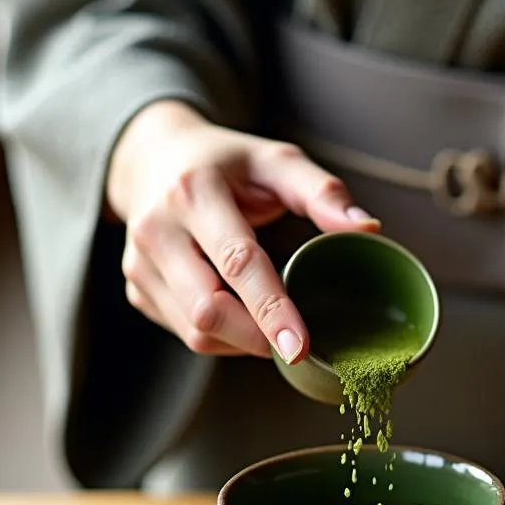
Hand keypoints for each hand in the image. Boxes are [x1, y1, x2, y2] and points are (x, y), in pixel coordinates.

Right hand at [106, 100, 379, 360]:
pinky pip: (184, 332)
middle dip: (257, 338)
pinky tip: (242, 317)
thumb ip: (323, 192)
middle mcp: (157, 229)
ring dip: (241, 341)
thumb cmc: (226, 163)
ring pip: (193, 331)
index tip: (301, 347)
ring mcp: (138, 263)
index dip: (272, 310)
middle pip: (207, 310)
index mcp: (194, 192)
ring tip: (272, 326)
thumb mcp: (276, 160)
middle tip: (299, 345)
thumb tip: (368, 228)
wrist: (152, 157)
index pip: (237, 263)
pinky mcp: (136, 288)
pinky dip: (221, 337)